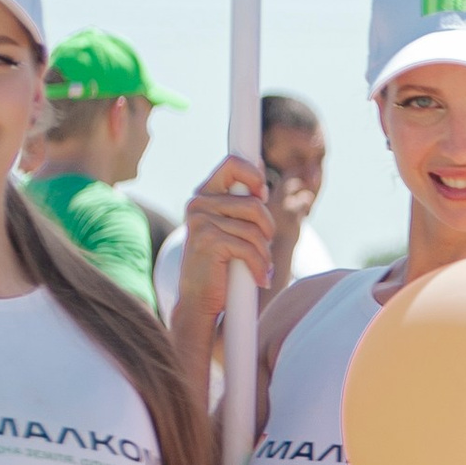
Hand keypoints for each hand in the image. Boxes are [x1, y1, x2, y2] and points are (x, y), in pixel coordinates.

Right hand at [177, 155, 277, 319]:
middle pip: (254, 204)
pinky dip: (260, 266)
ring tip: (260, 266)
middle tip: (264, 246)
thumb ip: (243, 201)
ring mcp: (200, 222)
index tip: (263, 194)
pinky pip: (250, 248)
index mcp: (204, 195)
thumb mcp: (233, 227)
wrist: (200, 300)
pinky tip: (259, 278)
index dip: (255, 175)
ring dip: (265, 253)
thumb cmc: (222, 264)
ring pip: (255, 228)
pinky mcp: (208, 241)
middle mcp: (198, 204)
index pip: (232, 164)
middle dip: (267, 229)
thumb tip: (260, 169)